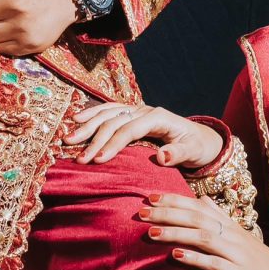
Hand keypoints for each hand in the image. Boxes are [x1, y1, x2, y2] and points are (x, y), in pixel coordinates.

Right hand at [66, 102, 223, 168]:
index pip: (130, 129)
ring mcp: (137, 110)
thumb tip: (162, 156)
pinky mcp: (131, 114)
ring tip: (69, 138)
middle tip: (78, 158)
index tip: (98, 160)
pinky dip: (92, 114)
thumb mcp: (194, 152)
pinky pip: (108, 110)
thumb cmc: (196, 146)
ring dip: (87, 125)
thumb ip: (179, 154)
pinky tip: (76, 118)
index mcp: (159, 118)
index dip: (113, 144)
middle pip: (114, 121)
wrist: (199, 137)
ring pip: (108, 113)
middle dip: (94, 139)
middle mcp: (145, 110)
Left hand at [138, 191, 268, 269]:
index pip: (198, 206)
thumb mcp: (240, 236)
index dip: (174, 200)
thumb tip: (202, 200)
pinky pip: (215, 263)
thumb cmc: (258, 260)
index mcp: (230, 224)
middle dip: (168, 213)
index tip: (150, 196)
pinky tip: (176, 255)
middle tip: (142, 212)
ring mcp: (237, 253)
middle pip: (197, 217)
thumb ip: (220, 217)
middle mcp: (232, 234)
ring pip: (203, 236)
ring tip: (152, 232)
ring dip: (176, 233)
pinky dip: (195, 258)